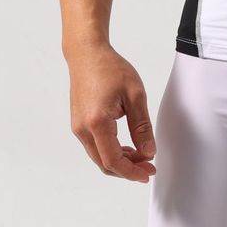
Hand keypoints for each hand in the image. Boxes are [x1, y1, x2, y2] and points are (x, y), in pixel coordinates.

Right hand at [67, 45, 156, 182]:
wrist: (87, 54)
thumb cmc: (109, 68)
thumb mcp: (135, 96)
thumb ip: (142, 127)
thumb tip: (148, 151)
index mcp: (97, 122)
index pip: (113, 161)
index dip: (132, 172)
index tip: (148, 172)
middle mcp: (82, 129)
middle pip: (104, 164)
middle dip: (128, 170)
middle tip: (149, 167)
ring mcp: (78, 127)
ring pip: (99, 157)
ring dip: (120, 162)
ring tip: (141, 156)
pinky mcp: (79, 124)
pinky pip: (95, 147)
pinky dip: (111, 152)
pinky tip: (126, 147)